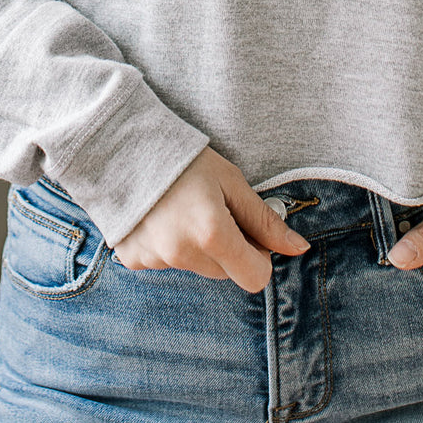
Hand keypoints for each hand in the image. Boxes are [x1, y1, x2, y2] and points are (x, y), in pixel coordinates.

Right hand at [111, 146, 310, 293]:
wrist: (123, 144)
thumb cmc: (184, 158)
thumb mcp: (231, 181)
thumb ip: (264, 220)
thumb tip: (299, 248)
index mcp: (212, 234)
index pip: (256, 277)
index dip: (259, 255)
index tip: (249, 231)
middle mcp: (183, 254)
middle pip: (225, 273)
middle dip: (228, 248)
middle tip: (214, 210)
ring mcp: (155, 260)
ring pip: (196, 268)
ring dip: (198, 248)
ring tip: (182, 208)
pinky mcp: (134, 260)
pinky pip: (165, 264)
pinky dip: (169, 246)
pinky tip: (160, 216)